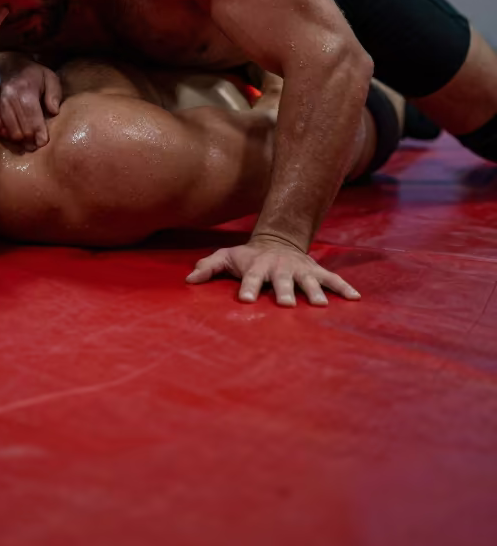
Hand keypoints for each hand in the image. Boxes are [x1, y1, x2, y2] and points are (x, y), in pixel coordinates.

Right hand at [0, 53, 61, 150]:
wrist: (5, 61)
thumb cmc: (31, 72)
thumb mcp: (49, 77)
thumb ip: (54, 94)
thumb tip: (54, 112)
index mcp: (26, 90)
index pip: (33, 119)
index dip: (39, 135)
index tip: (43, 142)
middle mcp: (9, 96)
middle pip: (20, 129)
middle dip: (29, 140)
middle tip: (35, 145)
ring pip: (7, 131)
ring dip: (17, 140)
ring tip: (25, 144)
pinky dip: (3, 133)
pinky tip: (12, 135)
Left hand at [185, 234, 360, 306]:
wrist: (277, 240)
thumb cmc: (247, 256)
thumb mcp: (226, 257)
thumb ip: (208, 267)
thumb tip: (189, 280)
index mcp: (257, 266)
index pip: (251, 278)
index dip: (248, 288)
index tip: (246, 301)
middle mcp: (280, 268)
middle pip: (282, 281)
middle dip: (284, 292)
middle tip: (286, 304)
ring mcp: (300, 270)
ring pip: (309, 281)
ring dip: (315, 292)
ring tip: (321, 305)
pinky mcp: (316, 271)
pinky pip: (332, 279)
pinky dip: (344, 287)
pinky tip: (355, 298)